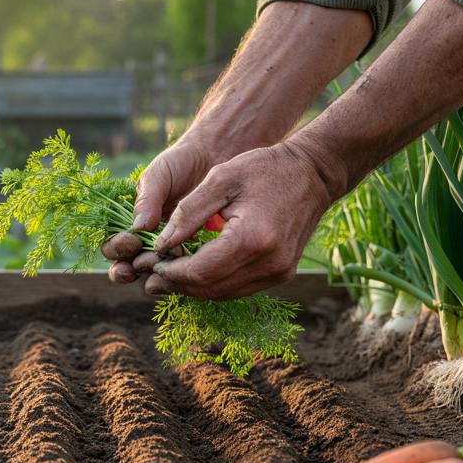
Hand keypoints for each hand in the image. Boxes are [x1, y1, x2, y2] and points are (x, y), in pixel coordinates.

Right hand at [101, 140, 218, 283]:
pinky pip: (183, 269)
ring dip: (154, 272)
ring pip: (153, 272)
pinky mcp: (193, 252)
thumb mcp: (158, 175)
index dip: (117, 247)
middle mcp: (146, 239)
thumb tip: (137, 228)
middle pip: (126, 267)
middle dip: (127, 270)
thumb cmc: (180, 164)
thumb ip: (147, 200)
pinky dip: (181, 270)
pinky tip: (186, 265)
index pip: (113, 245)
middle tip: (139, 264)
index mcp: (131, 222)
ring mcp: (170, 248)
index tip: (131, 239)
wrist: (214, 157)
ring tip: (164, 264)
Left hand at [142, 142, 336, 299]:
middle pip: (211, 288)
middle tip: (151, 278)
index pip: (200, 271)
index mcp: (252, 238)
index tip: (151, 264)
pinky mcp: (282, 274)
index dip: (171, 272)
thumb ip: (189, 212)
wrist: (312, 174)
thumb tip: (162, 245)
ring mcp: (279, 273)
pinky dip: (215, 284)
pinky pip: (240, 288)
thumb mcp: (220, 179)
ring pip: (224, 294)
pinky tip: (196, 273)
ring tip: (169, 277)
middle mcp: (269, 263)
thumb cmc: (264, 169)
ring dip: (194, 289)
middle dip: (178, 285)